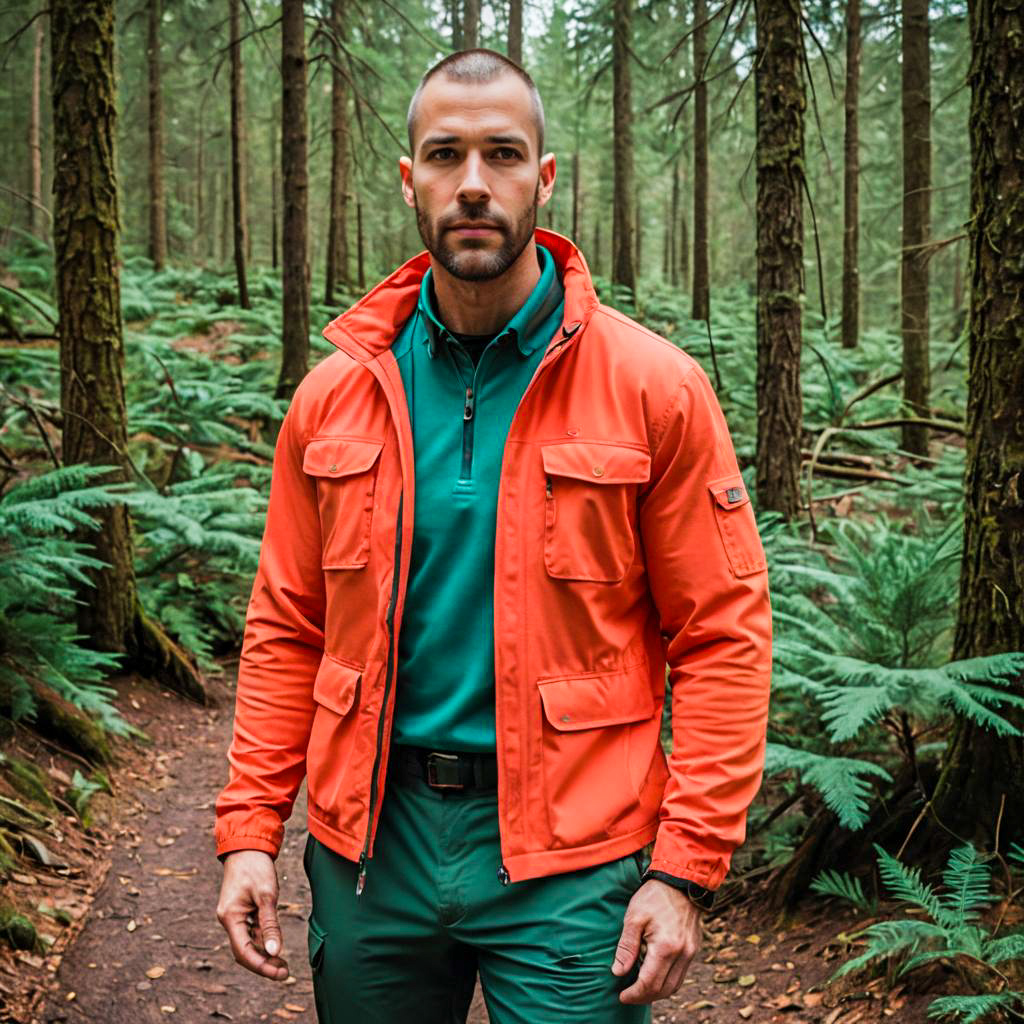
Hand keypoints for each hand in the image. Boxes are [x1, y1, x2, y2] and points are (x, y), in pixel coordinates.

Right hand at [216, 850, 289, 980]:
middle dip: (263, 964)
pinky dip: (262, 941)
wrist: (247, 845)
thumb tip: (275, 951)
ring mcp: (234, 915)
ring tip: (282, 964)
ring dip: (263, 954)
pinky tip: (275, 945)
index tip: (280, 973)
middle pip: (244, 951)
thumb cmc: (256, 867)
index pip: (243, 951)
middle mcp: (229, 919)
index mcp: (230, 917)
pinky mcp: (241, 910)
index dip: (261, 966)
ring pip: (247, 943)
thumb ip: (270, 924)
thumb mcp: (266, 894)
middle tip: (285, 972)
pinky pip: (250, 932)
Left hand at [611, 878, 702, 1003]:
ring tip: (639, 989)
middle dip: (644, 997)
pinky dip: (667, 981)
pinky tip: (654, 976)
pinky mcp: (693, 949)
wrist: (680, 881)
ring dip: (657, 992)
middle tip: (628, 995)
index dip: (634, 994)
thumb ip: (626, 947)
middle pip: (663, 989)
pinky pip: (681, 975)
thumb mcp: (633, 917)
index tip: (622, 996)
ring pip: (674, 986)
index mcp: (666, 947)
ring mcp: (690, 952)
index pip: (649, 982)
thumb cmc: (653, 896)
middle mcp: (682, 954)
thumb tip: (618, 972)